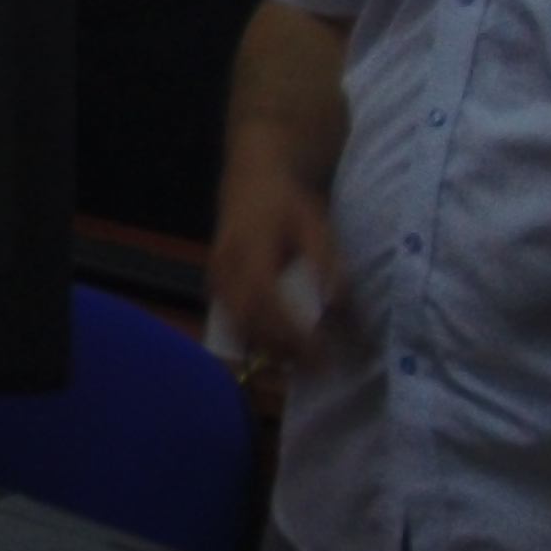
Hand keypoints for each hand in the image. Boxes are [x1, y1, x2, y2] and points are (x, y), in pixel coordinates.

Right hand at [209, 158, 341, 362]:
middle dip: (282, 348)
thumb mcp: (315, 224)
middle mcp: (225, 266)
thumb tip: (336, 304)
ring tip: (304, 364)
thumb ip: (326, 262)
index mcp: (250, 247)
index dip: (290, 329)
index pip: (266, 298)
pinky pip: (231, 322)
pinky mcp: (214, 287)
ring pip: (236, 326)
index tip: (321, 351)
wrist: (251, 183)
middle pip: (246, 319)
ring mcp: (215, 278)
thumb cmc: (287, 204)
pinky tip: (282, 350)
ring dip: (269, 349)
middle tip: (318, 367)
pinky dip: (256, 341)